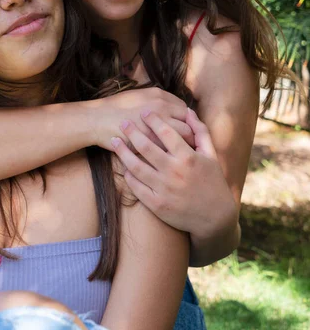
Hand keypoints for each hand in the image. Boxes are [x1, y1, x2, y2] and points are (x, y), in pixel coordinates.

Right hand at [88, 87, 193, 150]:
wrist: (97, 119)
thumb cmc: (116, 107)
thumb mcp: (139, 95)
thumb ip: (158, 100)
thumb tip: (173, 108)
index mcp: (159, 97)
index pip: (185, 110)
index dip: (187, 120)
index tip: (186, 128)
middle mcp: (161, 109)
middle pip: (187, 125)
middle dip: (190, 136)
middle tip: (188, 144)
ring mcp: (156, 127)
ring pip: (181, 141)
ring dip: (183, 148)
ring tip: (180, 154)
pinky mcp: (149, 144)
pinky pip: (168, 152)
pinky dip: (171, 157)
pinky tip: (169, 160)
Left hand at [110, 108, 237, 239]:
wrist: (215, 219)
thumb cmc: (213, 182)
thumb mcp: (211, 155)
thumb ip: (200, 131)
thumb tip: (188, 110)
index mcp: (188, 157)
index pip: (166, 132)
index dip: (153, 120)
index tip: (144, 112)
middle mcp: (175, 172)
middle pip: (147, 147)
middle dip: (132, 132)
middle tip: (123, 122)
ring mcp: (165, 190)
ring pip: (137, 167)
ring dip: (123, 152)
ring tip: (114, 141)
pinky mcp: (158, 205)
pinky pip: (137, 188)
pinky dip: (129, 176)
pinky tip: (124, 167)